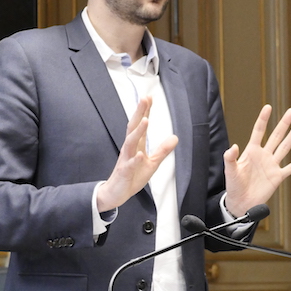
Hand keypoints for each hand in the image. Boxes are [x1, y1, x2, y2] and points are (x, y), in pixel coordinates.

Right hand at [97, 97, 177, 211]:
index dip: (145, 112)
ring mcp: (126, 160)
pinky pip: (130, 165)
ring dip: (138, 132)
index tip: (149, 97)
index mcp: (135, 146)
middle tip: (144, 99)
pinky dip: (135, 160)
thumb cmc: (131, 177)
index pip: (140, 125)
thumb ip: (162, 150)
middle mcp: (129, 150)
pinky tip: (140, 154)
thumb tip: (175, 137)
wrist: (115, 193)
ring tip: (145, 121)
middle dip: (139, 114)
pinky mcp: (125, 172)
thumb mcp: (151, 163)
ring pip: (130, 143)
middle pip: (133, 128)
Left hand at [224, 104, 290, 216]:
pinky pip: (290, 168)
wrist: (240, 203)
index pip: (258, 131)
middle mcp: (263, 156)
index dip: (263, 119)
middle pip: (276, 136)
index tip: (268, 107)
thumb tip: (233, 147)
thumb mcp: (230, 171)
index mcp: (251, 151)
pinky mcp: (277, 177)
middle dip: (283, 123)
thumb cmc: (233, 186)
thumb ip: (230, 158)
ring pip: (284, 148)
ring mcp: (271, 165)